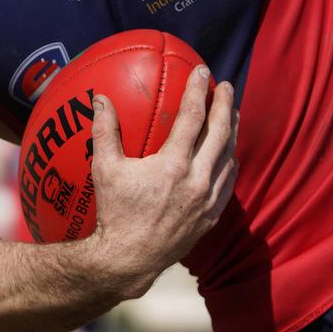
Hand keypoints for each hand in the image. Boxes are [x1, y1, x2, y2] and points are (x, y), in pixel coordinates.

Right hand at [89, 65, 238, 298]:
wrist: (130, 259)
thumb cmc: (115, 214)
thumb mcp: (104, 170)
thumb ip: (104, 131)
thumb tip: (100, 99)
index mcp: (173, 166)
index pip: (193, 117)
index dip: (199, 90)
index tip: (202, 71)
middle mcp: (197, 180)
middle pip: (220, 132)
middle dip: (225, 104)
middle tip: (225, 85)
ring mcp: (208, 200)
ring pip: (230, 156)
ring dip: (232, 130)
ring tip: (232, 112)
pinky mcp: (212, 215)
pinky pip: (230, 181)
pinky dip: (231, 160)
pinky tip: (228, 152)